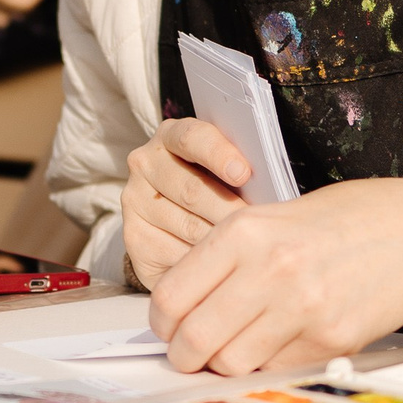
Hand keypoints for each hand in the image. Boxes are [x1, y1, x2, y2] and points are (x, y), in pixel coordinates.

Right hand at [122, 117, 250, 290]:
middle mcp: (146, 164)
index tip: (244, 173)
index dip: (219, 155)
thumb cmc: (215, 187)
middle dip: (231, 211)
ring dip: (223, 241)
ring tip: (250, 249)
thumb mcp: (226, 170)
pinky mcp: (135, 239)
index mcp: (171, 137)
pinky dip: (206, 264)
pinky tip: (224, 265)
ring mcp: (135, 202)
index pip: (192, 138)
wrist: (175, 220)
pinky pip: (177, 256)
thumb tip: (268, 193)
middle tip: (260, 228)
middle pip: (192, 190)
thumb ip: (240, 172)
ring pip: (188, 227)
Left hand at [149, 176, 402, 375]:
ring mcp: (302, 309)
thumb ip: (221, 259)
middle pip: (195, 340)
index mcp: (244, 233)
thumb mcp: (269, 219)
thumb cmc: (339, 223)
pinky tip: (276, 343)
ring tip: (234, 348)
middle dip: (184, 355)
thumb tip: (176, 309)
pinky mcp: (330, 340)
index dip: (161, 322)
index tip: (168, 327)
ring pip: (230, 363)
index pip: (170, 297)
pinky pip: (273, 370)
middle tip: (189, 352)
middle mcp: (270, 270)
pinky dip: (264, 365)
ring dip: (223, 364)